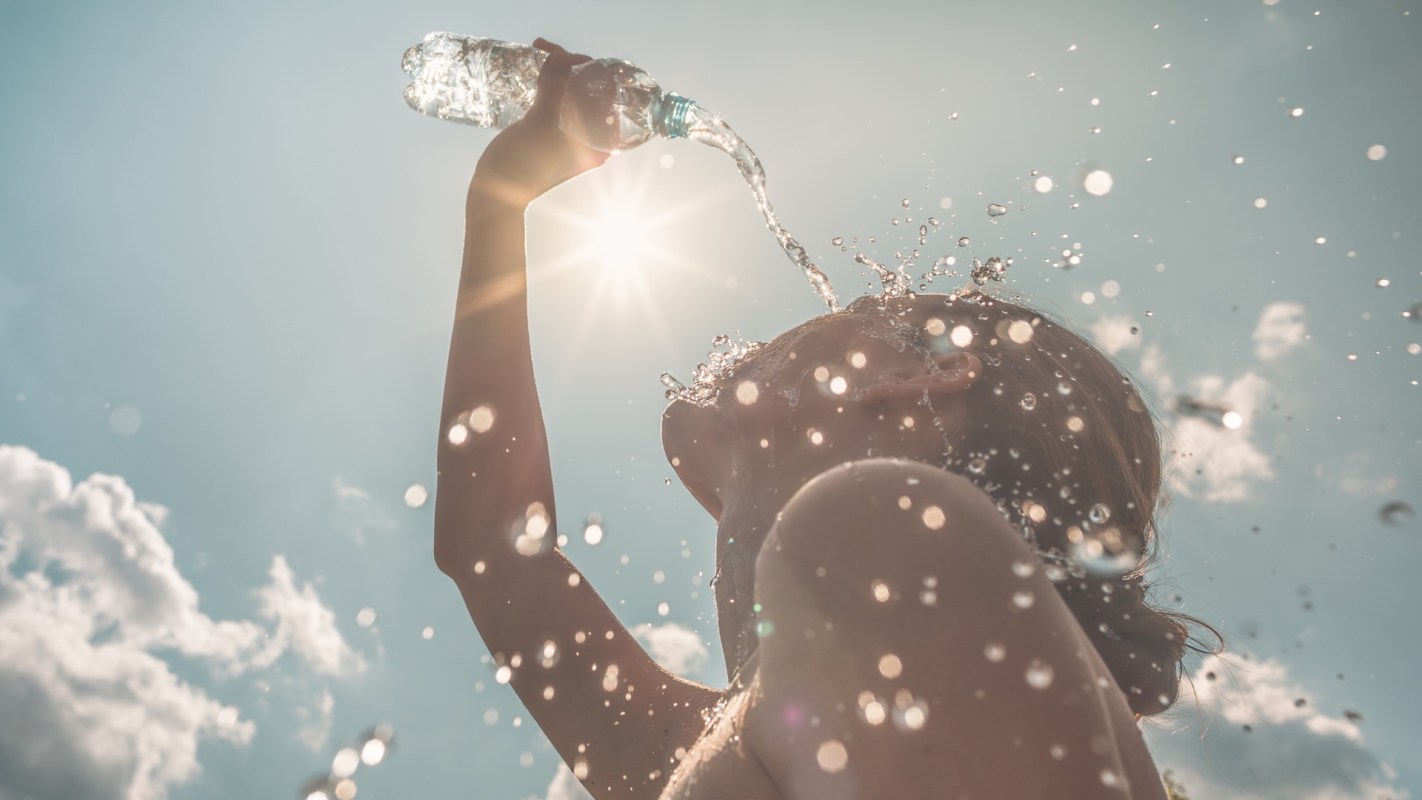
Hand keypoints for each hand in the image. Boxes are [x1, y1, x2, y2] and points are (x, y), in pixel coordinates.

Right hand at [470, 38, 611, 208]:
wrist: (495, 195)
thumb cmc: (523, 164)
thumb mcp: (541, 122)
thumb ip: (555, 87)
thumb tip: (563, 56)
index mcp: (599, 142)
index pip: (606, 94)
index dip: (588, 68)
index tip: (563, 56)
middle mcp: (591, 140)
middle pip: (590, 92)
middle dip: (571, 67)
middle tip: (545, 51)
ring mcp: (570, 139)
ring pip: (572, 96)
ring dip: (558, 74)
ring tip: (540, 56)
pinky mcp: (551, 137)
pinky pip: (557, 105)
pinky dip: (549, 87)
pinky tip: (537, 75)